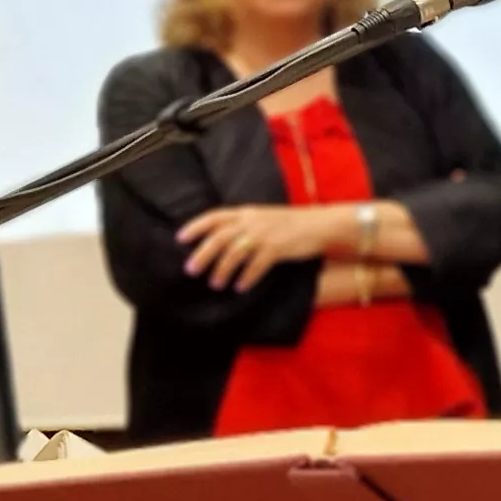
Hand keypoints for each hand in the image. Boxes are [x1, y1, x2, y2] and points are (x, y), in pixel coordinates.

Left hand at [178, 205, 329, 291]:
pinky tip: (240, 288)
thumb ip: (243, 225)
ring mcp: (264, 235)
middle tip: (190, 270)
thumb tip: (221, 240)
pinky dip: (246, 278)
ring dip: (222, 270)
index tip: (180, 239)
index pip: (214, 217)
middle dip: (202, 254)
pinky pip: (256, 266)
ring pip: (234, 253)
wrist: (320, 224)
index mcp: (246, 212)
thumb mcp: (263, 217)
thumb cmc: (291, 223)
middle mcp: (251, 222)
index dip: (196, 227)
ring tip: (215, 284)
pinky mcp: (277, 249)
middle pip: (219, 238)